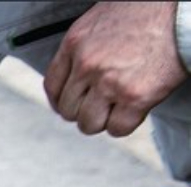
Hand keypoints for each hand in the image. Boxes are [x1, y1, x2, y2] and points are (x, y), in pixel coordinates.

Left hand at [44, 1, 188, 136]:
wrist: (183, 8)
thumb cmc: (148, 10)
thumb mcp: (103, 21)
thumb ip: (83, 49)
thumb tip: (73, 81)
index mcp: (75, 42)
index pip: (52, 87)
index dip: (61, 101)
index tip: (74, 104)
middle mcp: (87, 64)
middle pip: (69, 111)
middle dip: (85, 110)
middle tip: (103, 103)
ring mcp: (110, 82)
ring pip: (89, 125)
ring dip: (103, 120)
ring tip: (118, 105)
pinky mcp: (135, 97)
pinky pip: (117, 129)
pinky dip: (125, 123)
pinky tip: (135, 108)